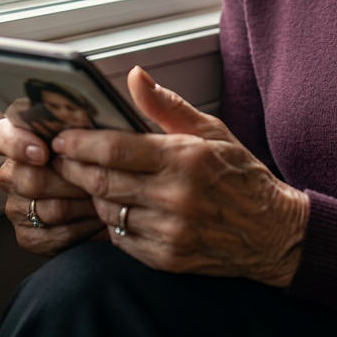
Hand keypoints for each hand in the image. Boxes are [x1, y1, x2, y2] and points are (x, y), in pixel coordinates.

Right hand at [0, 117, 104, 254]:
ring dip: (85, 203)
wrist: (103, 199)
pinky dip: (84, 226)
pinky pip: (57, 234)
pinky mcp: (28, 236)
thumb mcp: (86, 134)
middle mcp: (11, 174)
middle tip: (100, 175)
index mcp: (18, 141)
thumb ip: (78, 126)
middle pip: (33, 179)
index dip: (18, 144)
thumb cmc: (93, 157)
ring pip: (51, 208)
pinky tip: (99, 216)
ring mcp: (16, 207)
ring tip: (107, 195)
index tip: (43, 152)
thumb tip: (86, 123)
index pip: (0, 137)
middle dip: (73, 180)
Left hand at [52, 68, 308, 286]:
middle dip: (74, 168)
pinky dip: (114, 222)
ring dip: (94, 195)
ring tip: (94, 181)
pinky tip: (122, 207)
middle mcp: (175, 196)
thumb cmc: (241, 175)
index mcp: (185, 158)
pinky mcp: (166, 259)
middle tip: (64, 159)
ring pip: (107, 211)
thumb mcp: (211, 130)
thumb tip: (136, 76)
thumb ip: (167, 105)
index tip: (64, 137)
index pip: (115, 149)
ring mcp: (169, 232)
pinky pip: (120, 239)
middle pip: (102, 181)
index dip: (81, 143)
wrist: (272, 231)